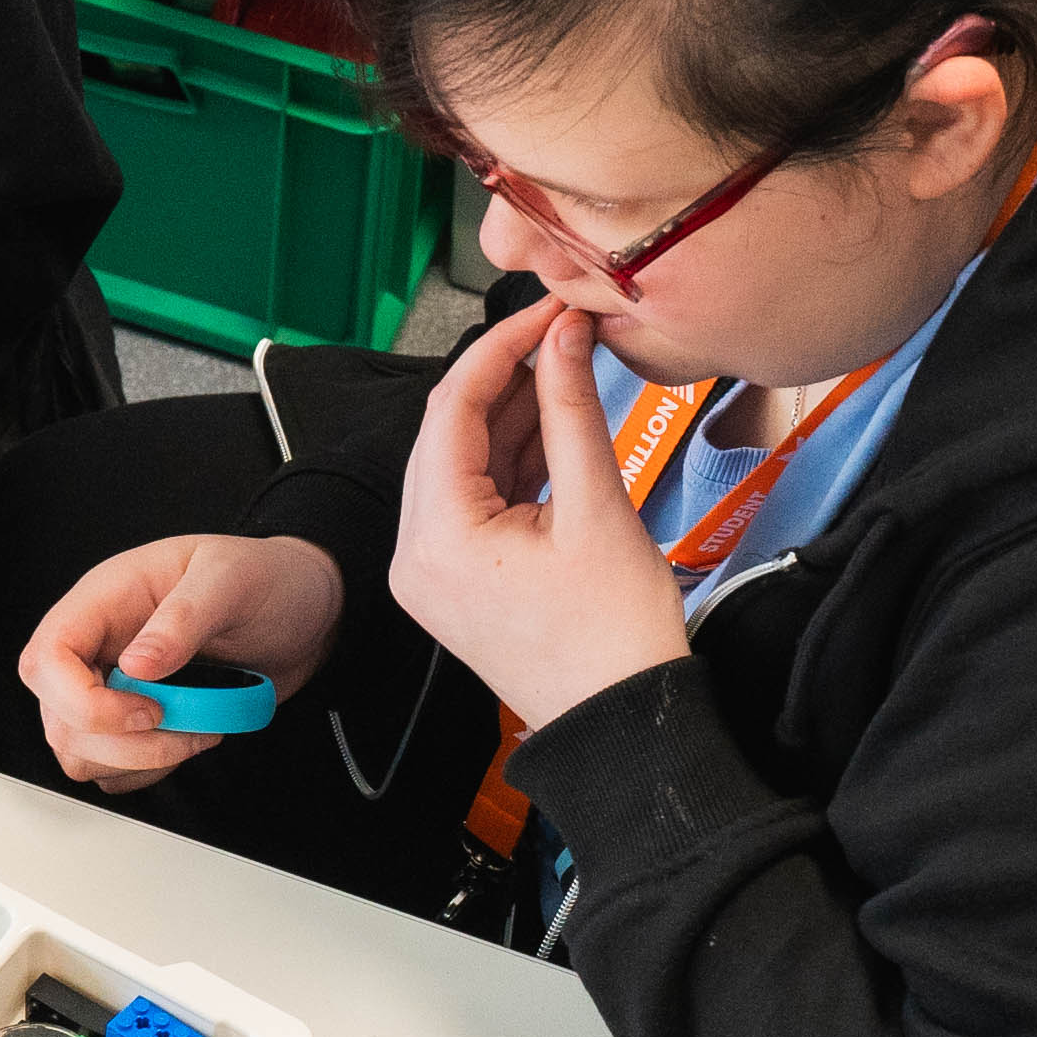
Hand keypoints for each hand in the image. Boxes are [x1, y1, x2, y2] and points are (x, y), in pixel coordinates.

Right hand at [19, 533, 345, 787]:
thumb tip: (136, 666)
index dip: (82, 702)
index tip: (150, 710)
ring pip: (80, 753)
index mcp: (103, 602)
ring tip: (198, 729)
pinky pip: (114, 769)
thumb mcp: (231, 580)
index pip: (45, 660)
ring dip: (139, 760)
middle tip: (187, 724)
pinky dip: (150, 770)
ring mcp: (111, 688)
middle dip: (121, 743)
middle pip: (58, 719)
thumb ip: (183, 619)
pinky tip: (192, 738)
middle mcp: (97, 647)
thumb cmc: (266, 578)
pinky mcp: (133, 722)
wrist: (304, 608)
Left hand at [389, 304, 691, 731]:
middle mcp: (414, 555)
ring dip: (508, 418)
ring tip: (566, 370)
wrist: (622, 725)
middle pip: (448, 433)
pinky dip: (510, 463)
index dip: (501, 347)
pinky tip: (553, 426)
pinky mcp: (456, 582)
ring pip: (461, 464)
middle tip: (559, 332)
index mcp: (437, 537)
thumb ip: (572, 410)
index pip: (451, 408)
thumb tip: (563, 336)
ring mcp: (430, 572)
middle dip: (504, 377)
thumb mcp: (597, 507)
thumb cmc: (614, 638)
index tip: (546, 311)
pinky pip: (473, 502)